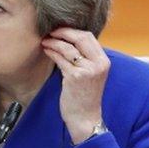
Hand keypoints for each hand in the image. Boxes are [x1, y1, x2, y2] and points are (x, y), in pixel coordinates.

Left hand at [41, 27, 109, 143]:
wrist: (85, 117)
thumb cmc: (84, 96)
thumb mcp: (90, 74)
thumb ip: (85, 58)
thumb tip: (69, 41)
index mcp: (104, 61)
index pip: (89, 37)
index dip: (72, 31)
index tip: (59, 30)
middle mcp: (98, 64)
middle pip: (80, 38)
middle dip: (63, 32)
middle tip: (50, 32)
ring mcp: (88, 70)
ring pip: (68, 48)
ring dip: (54, 42)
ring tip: (45, 41)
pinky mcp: (75, 77)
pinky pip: (61, 59)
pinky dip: (52, 52)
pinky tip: (46, 50)